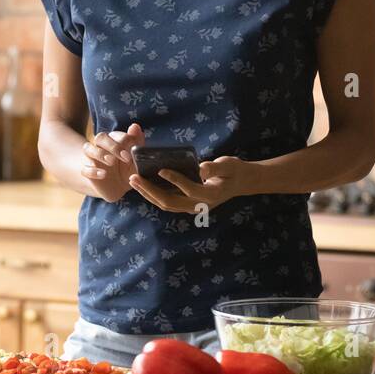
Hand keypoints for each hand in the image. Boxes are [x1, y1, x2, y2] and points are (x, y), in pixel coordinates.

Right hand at [81, 122, 144, 201]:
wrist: (117, 188)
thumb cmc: (127, 170)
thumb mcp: (135, 160)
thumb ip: (137, 143)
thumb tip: (135, 126)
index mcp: (114, 141)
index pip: (116, 135)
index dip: (124, 142)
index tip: (131, 154)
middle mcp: (101, 147)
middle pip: (100, 138)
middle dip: (112, 146)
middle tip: (124, 156)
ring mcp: (92, 158)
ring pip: (88, 149)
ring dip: (99, 153)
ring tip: (111, 161)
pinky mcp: (86, 171)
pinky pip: (84, 168)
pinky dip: (92, 171)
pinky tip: (103, 174)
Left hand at [130, 155, 251, 213]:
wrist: (239, 183)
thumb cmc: (234, 170)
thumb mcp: (228, 165)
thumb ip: (215, 168)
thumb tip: (201, 168)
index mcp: (211, 195)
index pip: (190, 189)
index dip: (175, 180)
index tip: (161, 169)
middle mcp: (200, 205)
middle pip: (171, 202)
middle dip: (151, 190)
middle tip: (135, 178)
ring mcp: (192, 208)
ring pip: (166, 204)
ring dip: (148, 194)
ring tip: (134, 182)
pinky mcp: (187, 205)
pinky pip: (167, 202)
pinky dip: (154, 195)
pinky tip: (143, 185)